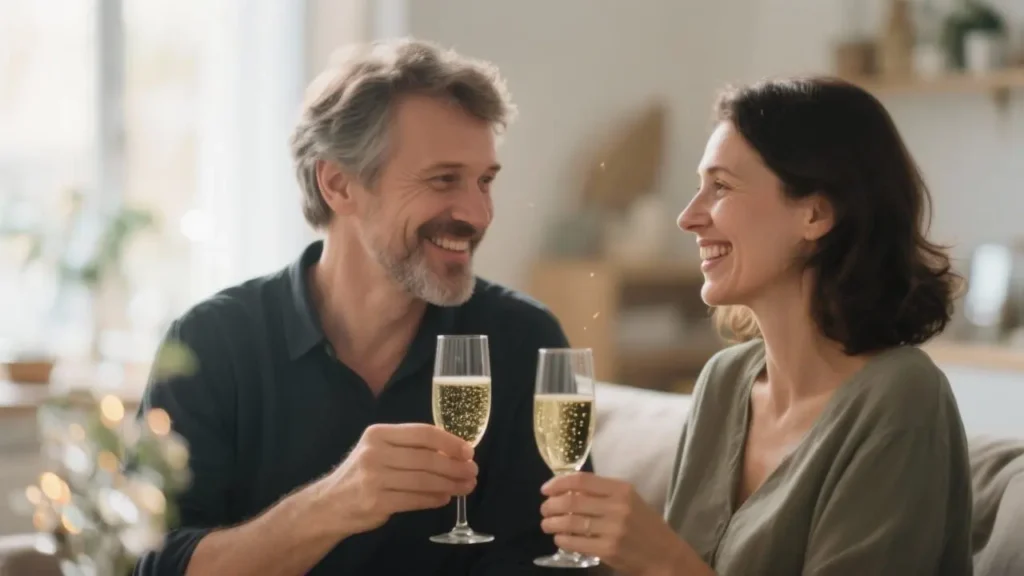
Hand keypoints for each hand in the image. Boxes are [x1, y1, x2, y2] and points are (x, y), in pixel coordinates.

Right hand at [318, 423, 477, 535]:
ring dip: (450, 484)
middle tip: (472, 471)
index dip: (450, 441)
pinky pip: (415, 499)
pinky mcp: (377, 502)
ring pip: (424, 480)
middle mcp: (375, 453)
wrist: (329, 504)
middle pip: (427, 457)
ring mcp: (375, 478)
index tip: (468, 451)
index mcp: (378, 434)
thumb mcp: (378, 450)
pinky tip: (446, 498)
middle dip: (455, 466)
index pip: (422, 433)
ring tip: (466, 486)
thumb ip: (408, 447)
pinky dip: (435, 499)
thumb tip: (452, 450)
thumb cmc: (361, 474)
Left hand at [540, 472, 696, 575]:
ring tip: (546, 524)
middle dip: (551, 505)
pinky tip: (559, 539)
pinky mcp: (608, 550)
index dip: (558, 483)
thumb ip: (603, 493)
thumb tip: (567, 490)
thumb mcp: (629, 501)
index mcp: (622, 489)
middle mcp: (617, 506)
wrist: (665, 556)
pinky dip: (563, 540)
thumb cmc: (645, 526)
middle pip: (572, 501)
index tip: (545, 489)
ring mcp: (613, 529)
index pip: (581, 480)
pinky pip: (577, 542)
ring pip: (571, 522)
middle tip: (544, 509)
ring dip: (552, 523)